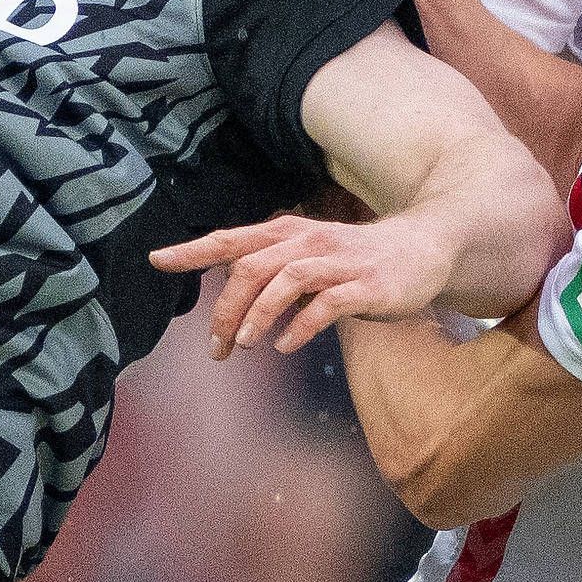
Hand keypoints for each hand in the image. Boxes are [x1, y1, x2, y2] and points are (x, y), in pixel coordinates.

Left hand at [152, 212, 454, 357]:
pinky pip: (326, 304)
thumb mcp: (308, 258)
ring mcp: (339, 262)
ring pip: (286, 280)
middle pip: (253, 267)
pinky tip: (285, 346)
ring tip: (245, 345)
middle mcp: (310, 241)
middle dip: (227, 309)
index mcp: (289, 234)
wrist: (424, 248)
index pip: (232, 239)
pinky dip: (300, 326)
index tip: (157, 261)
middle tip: (216, 347)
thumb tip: (228, 300)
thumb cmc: (356, 260)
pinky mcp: (365, 286)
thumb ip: (271, 273)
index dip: (192, 250)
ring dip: (259, 313)